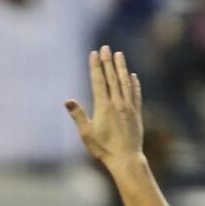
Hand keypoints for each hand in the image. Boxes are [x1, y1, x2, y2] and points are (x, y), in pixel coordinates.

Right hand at [66, 46, 143, 169]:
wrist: (126, 158)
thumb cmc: (103, 148)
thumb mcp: (86, 133)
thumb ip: (78, 115)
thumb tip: (68, 101)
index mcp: (103, 107)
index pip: (98, 81)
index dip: (96, 67)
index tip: (94, 53)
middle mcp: (117, 103)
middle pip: (112, 78)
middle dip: (107, 62)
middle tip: (105, 48)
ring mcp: (128, 106)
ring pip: (125, 82)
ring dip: (121, 67)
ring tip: (119, 54)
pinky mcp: (136, 112)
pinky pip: (135, 93)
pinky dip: (134, 83)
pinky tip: (132, 76)